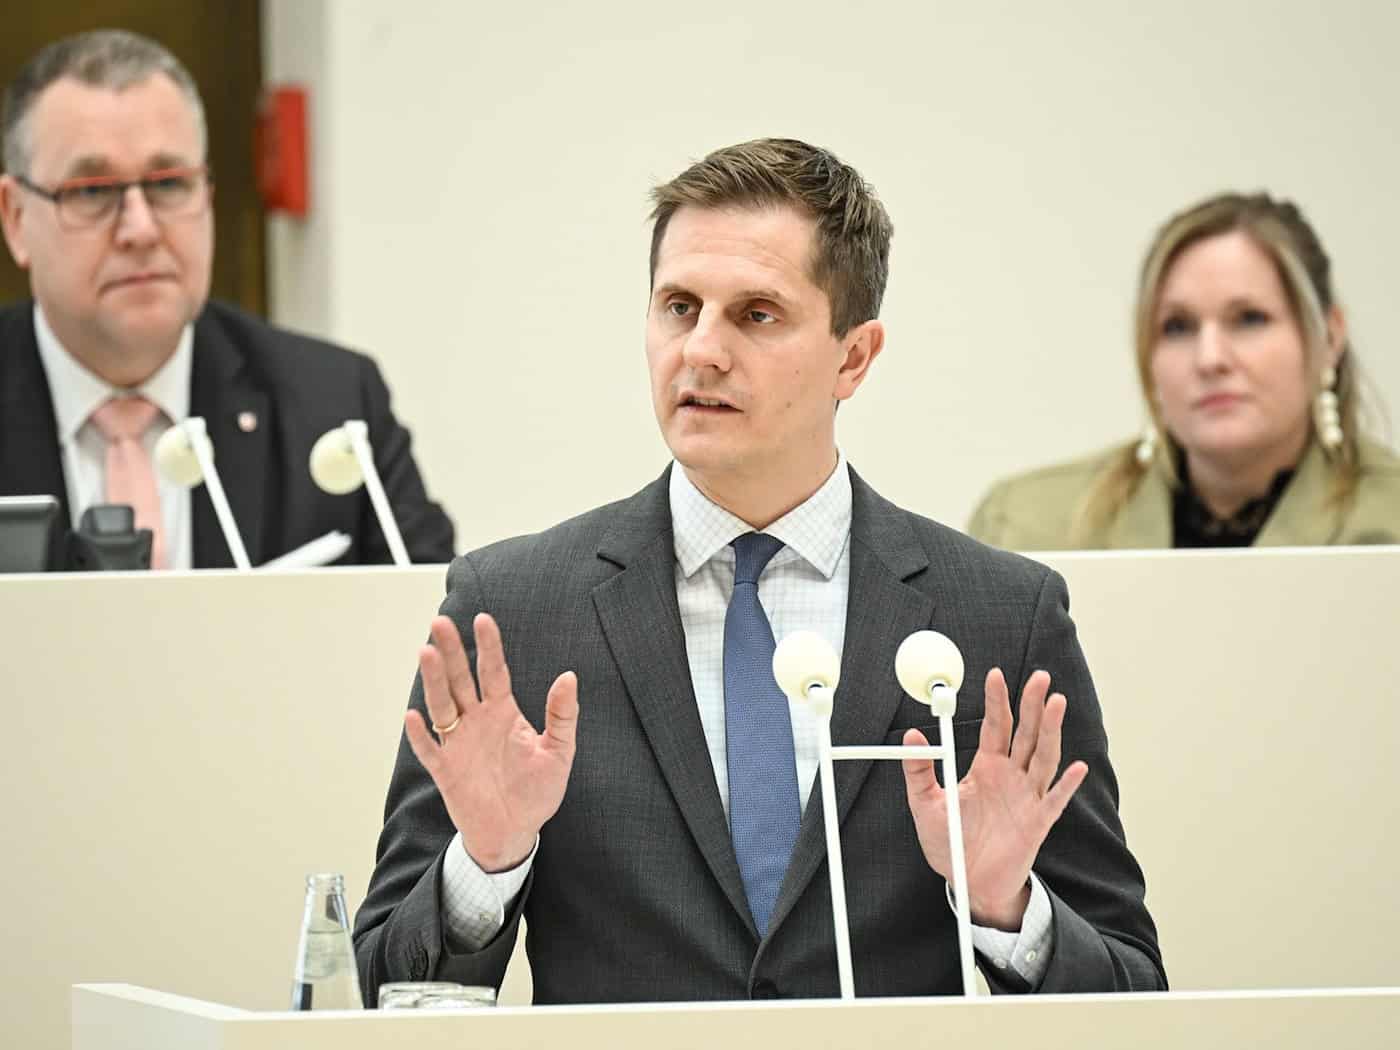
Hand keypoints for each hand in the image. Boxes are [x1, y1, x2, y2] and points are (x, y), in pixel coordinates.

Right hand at [405, 612, 578, 871]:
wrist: (514, 832)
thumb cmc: (537, 792)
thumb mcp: (559, 752)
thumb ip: (562, 715)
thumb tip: (569, 676)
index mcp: (503, 712)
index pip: (494, 671)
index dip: (489, 646)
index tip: (483, 619)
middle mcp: (477, 722)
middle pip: (461, 679)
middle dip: (450, 651)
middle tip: (440, 622)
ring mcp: (458, 744)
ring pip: (442, 705)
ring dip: (433, 681)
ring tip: (425, 653)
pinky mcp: (445, 770)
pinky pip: (430, 749)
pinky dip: (420, 735)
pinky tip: (413, 716)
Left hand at [901, 667, 1086, 930]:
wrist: (969, 883)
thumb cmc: (951, 844)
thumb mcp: (925, 804)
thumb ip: (919, 771)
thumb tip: (910, 736)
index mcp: (986, 768)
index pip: (994, 726)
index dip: (996, 700)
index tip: (996, 674)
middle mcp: (1011, 777)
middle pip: (1025, 733)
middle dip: (1033, 704)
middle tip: (1040, 677)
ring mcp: (1027, 797)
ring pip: (1043, 756)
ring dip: (1051, 730)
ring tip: (1056, 702)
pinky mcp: (1038, 823)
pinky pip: (1055, 800)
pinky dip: (1067, 784)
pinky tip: (1078, 767)